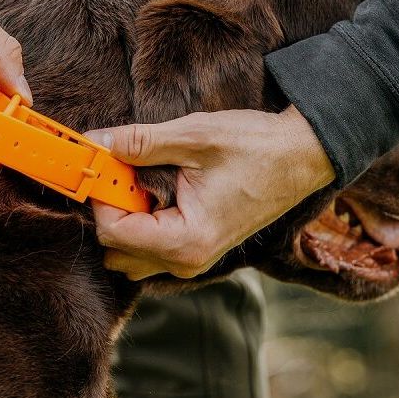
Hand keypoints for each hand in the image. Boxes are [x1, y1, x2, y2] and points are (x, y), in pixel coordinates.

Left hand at [86, 106, 334, 279]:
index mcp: (187, 241)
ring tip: (141, 177)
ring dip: (125, 217)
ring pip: (130, 253)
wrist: (301, 156)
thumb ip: (140, 143)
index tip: (102, 161)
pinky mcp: (196, 249)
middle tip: (121, 167)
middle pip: (116, 249)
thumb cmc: (256, 147)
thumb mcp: (193, 137)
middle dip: (111, 209)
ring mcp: (192, 259)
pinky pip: (150, 247)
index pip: (113, 233)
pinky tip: (155, 188)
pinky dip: (141, 220)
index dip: (101, 195)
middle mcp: (187, 261)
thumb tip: (97, 141)